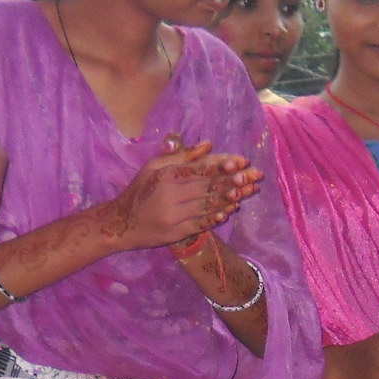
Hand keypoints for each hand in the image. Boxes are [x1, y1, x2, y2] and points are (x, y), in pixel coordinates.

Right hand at [100, 137, 261, 251]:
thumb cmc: (139, 191)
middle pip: (209, 186)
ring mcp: (175, 216)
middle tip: (256, 176)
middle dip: (235, 180)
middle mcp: (172, 195)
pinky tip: (231, 209)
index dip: (224, 164)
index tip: (243, 161)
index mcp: (167, 175)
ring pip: (209, 205)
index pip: (201, 168)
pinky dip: (217, 215)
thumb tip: (208, 145)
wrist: (121, 224)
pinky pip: (201, 222)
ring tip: (250, 191)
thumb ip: (180, 155)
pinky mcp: (177, 233)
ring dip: (231, 198)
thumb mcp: (153, 167)